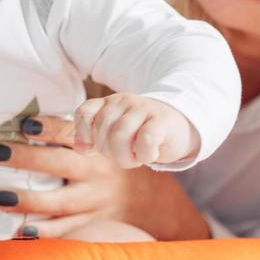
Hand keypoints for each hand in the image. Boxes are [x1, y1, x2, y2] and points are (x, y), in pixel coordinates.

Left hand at [0, 113, 211, 239]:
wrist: (155, 201)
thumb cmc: (115, 163)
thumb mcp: (107, 140)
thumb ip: (77, 130)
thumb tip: (29, 120)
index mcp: (97, 148)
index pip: (71, 133)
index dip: (50, 127)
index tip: (26, 124)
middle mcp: (96, 173)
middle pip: (59, 164)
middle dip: (27, 158)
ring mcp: (95, 202)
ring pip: (60, 201)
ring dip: (29, 200)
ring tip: (0, 198)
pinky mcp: (94, 225)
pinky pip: (67, 231)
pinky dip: (45, 233)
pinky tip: (20, 231)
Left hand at [72, 92, 199, 167]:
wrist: (178, 126)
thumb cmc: (141, 134)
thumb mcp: (114, 135)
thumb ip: (94, 140)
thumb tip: (80, 148)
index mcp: (107, 104)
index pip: (84, 113)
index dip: (85, 135)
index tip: (95, 148)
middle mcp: (122, 101)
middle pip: (103, 130)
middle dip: (110, 153)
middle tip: (125, 156)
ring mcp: (142, 107)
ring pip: (120, 135)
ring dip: (125, 157)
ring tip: (135, 158)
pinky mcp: (161, 119)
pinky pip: (146, 139)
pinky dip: (145, 155)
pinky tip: (150, 155)